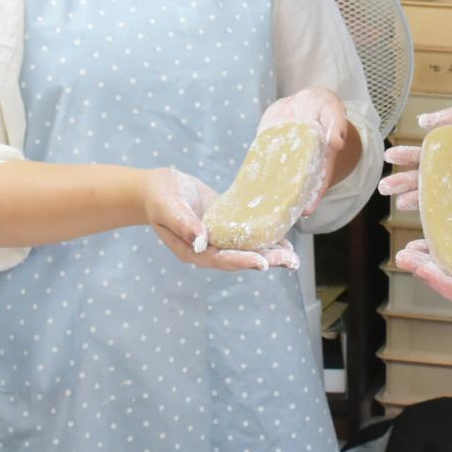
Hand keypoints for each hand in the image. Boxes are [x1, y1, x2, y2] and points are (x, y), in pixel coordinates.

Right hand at [144, 167, 298, 270]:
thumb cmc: (159, 197)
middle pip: (239, 258)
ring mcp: (218, 238)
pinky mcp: (225, 225)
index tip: (262, 263)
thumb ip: (183, 224)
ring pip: (246, 249)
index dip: (241, 261)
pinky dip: (264, 237)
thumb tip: (201, 241)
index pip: (220, 259)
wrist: (158, 188)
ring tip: (293, 257)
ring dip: (269, 253)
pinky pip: (246, 234)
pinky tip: (282, 238)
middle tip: (290, 261)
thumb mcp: (167, 207)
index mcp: (192, 251)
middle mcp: (208, 249)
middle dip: (265, 260)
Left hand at [259, 86, 349, 213]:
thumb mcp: (330, 107)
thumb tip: (336, 143)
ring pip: (281, 181)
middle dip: (293, 202)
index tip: (308, 210)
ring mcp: (285, 160)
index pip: (320, 179)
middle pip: (300, 186)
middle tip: (282, 218)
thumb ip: (336, 122)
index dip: (315, 195)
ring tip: (267, 214)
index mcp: (322, 156)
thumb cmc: (320, 104)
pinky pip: (264, 168)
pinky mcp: (269, 153)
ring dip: (275, 196)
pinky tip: (251, 193)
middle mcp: (304, 163)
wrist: (298, 101)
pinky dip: (259, 180)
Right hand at [378, 99, 451, 209]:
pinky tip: (431, 217)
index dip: (410, 153)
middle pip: (431, 174)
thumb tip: (423, 122)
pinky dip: (449, 211)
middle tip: (384, 187)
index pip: (431, 149)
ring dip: (421, 197)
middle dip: (407, 180)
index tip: (389, 156)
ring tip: (397, 203)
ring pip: (444, 191)